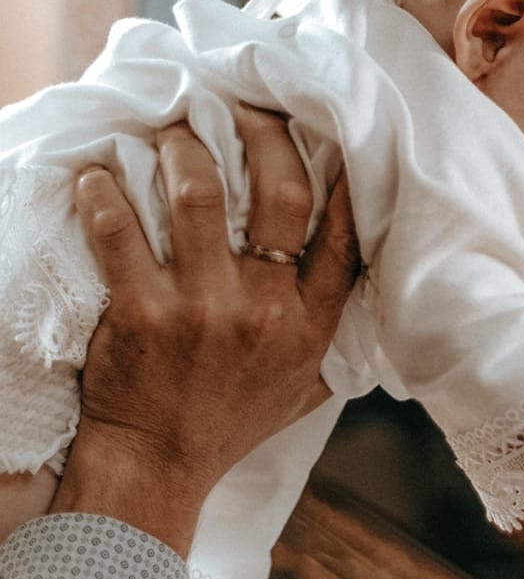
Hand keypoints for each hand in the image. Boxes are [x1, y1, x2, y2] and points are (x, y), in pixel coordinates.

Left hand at [51, 108, 360, 554]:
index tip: (329, 126)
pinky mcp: (141, 313)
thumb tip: (369, 281)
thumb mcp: (306, 385)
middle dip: (261, 134)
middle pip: (280, 194)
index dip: (344, 172)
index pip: (344, 234)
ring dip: (184, 148)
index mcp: (309, 326)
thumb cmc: (230, 422)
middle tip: (239, 110)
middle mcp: (265, 311)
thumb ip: (337, 334)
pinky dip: (105, 192)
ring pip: (199, 196)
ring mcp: (202, 310)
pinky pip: (120, 230)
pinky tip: (98, 173)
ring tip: (172, 130)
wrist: (157, 468)